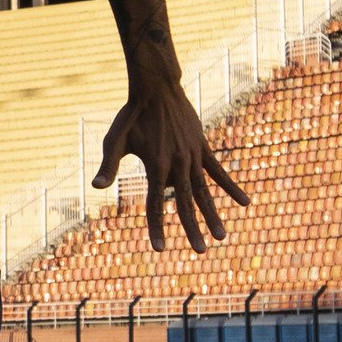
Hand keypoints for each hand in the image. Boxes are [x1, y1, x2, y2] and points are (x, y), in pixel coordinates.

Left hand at [93, 77, 248, 251]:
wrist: (157, 89)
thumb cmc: (131, 116)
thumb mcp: (114, 141)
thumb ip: (108, 166)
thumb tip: (96, 188)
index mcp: (155, 167)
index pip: (154, 204)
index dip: (156, 227)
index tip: (159, 249)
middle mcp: (178, 165)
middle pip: (184, 204)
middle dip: (192, 229)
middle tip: (200, 252)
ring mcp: (193, 157)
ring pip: (205, 192)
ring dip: (213, 215)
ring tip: (222, 237)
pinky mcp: (203, 148)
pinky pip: (219, 171)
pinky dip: (230, 187)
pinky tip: (245, 203)